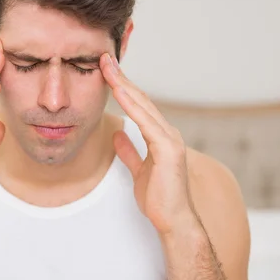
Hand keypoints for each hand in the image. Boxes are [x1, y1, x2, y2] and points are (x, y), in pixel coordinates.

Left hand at [100, 53, 196, 235]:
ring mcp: (170, 139)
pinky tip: (119, 91)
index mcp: (160, 136)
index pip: (139, 105)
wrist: (173, 220)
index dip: (123, 87)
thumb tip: (117, 134)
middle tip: (105, 59)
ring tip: (108, 68)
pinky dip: (132, 104)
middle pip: (141, 99)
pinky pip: (146, 122)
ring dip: (124, 84)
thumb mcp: (138, 169)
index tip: (107, 72)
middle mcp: (167, 132)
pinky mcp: (168, 148)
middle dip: (122, 78)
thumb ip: (129, 151)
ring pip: (143, 105)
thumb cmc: (159, 197)